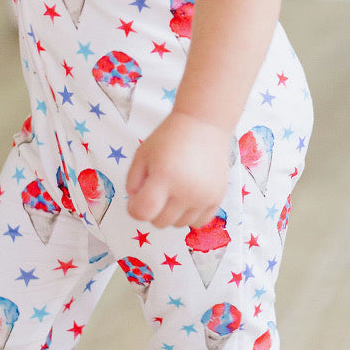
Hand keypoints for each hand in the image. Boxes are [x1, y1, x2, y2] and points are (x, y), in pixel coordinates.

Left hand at [125, 110, 230, 228]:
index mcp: (164, 177)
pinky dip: (190, 216)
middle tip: (156, 191)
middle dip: (152, 211)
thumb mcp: (142, 154)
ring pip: (179, 225)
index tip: (137, 198)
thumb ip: (132, 181)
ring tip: (173, 192)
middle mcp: (186, 191)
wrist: (204, 124)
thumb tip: (136, 204)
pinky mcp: (217, 198)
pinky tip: (188, 198)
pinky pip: (199, 222)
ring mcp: (203, 197)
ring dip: (171, 214)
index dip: (134, 209)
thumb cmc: (169, 138)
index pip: (143, 213)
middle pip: (160, 222)